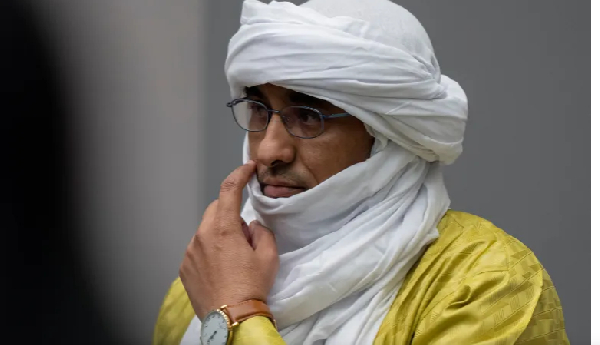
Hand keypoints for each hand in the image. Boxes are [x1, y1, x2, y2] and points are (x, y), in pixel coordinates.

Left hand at [179, 161, 278, 318]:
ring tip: (233, 257)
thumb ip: (261, 232)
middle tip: (246, 234)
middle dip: (229, 213)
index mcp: (223, 229)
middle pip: (214, 209)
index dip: (239, 174)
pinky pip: (197, 248)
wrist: (231, 319)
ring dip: (218, 233)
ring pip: (205, 230)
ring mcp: (190, 252)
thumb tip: (251, 227)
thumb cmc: (251, 287)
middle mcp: (201, 236)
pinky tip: (221, 268)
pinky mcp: (184, 267)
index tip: (247, 169)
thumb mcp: (269, 257)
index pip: (228, 190)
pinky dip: (209, 249)